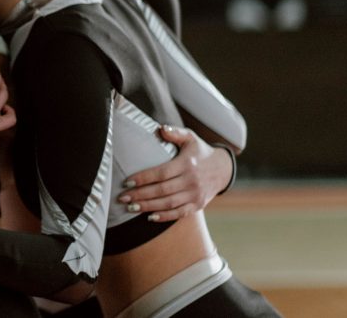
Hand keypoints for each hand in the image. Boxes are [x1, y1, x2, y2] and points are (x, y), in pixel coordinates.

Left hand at [117, 125, 232, 221]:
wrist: (223, 169)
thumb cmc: (200, 152)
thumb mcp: (190, 138)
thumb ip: (175, 132)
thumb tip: (160, 128)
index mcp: (186, 164)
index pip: (161, 173)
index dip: (143, 178)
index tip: (126, 182)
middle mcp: (191, 181)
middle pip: (162, 190)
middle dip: (140, 195)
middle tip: (122, 198)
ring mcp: (195, 195)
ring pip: (168, 204)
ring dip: (148, 207)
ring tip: (131, 207)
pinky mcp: (198, 205)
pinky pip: (179, 213)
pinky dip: (164, 217)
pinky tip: (149, 217)